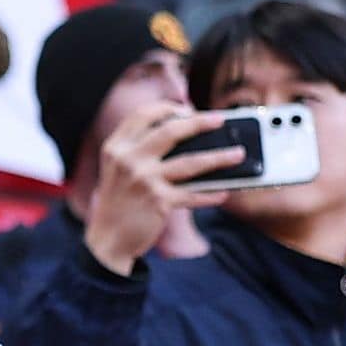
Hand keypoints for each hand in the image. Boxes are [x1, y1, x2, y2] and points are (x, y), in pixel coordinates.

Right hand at [82, 99, 248, 277]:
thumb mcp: (116, 169)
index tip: (187, 108)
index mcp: (115, 147)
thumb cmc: (117, 201)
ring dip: (219, 158)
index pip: (143, 115)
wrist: (107, 239)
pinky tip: (223, 193)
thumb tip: (182, 134)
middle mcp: (127, 159)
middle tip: (220, 120)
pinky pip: (193, 194)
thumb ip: (137, 149)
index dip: (167, 107)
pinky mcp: (158, 201)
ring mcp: (143, 180)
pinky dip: (211, 194)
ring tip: (238, 154)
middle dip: (200, 122)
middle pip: (170, 131)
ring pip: (190, 162)